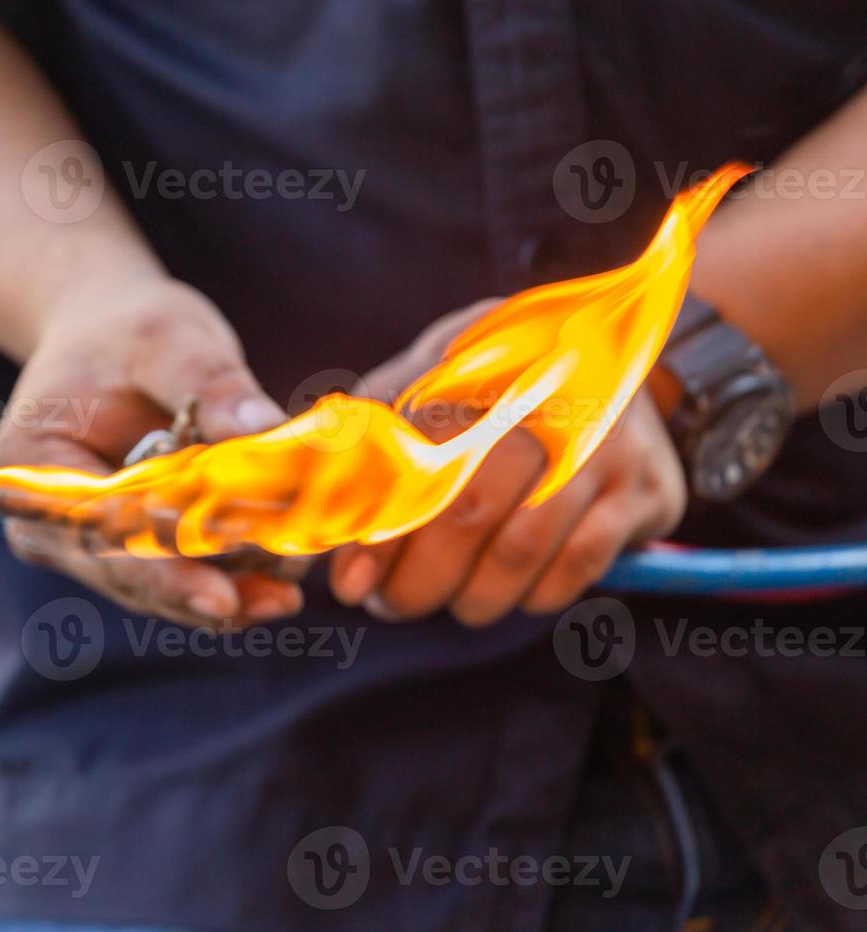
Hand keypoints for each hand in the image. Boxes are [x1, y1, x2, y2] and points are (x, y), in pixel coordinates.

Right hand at [0, 276, 303, 626]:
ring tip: (289, 587)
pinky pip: (180, 571)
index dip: (163, 570)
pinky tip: (279, 576)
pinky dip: (230, 574)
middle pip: (130, 574)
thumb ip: (210, 382)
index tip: (222, 596)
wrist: (108, 332)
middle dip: (207, 589)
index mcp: (31, 469)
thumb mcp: (166, 336)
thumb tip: (265, 432)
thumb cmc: (125, 328)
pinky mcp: (132, 545)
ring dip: (228, 589)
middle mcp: (49, 521)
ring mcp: (90, 542)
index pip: (100, 532)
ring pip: (161, 585)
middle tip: (280, 600)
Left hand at [328, 301, 687, 626]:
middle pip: (464, 510)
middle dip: (419, 579)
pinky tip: (517, 593)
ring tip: (452, 605)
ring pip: (521, 546)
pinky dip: (538, 594)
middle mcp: (543, 398)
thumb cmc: (486, 389)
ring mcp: (602, 441)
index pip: (409, 463)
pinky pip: (581, 563)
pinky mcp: (644, 486)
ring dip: (474, 597)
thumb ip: (366, 447)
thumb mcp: (420, 387)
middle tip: (394, 605)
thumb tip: (318, 529)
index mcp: (473, 368)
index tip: (349, 584)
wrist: (608, 357)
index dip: (374, 533)